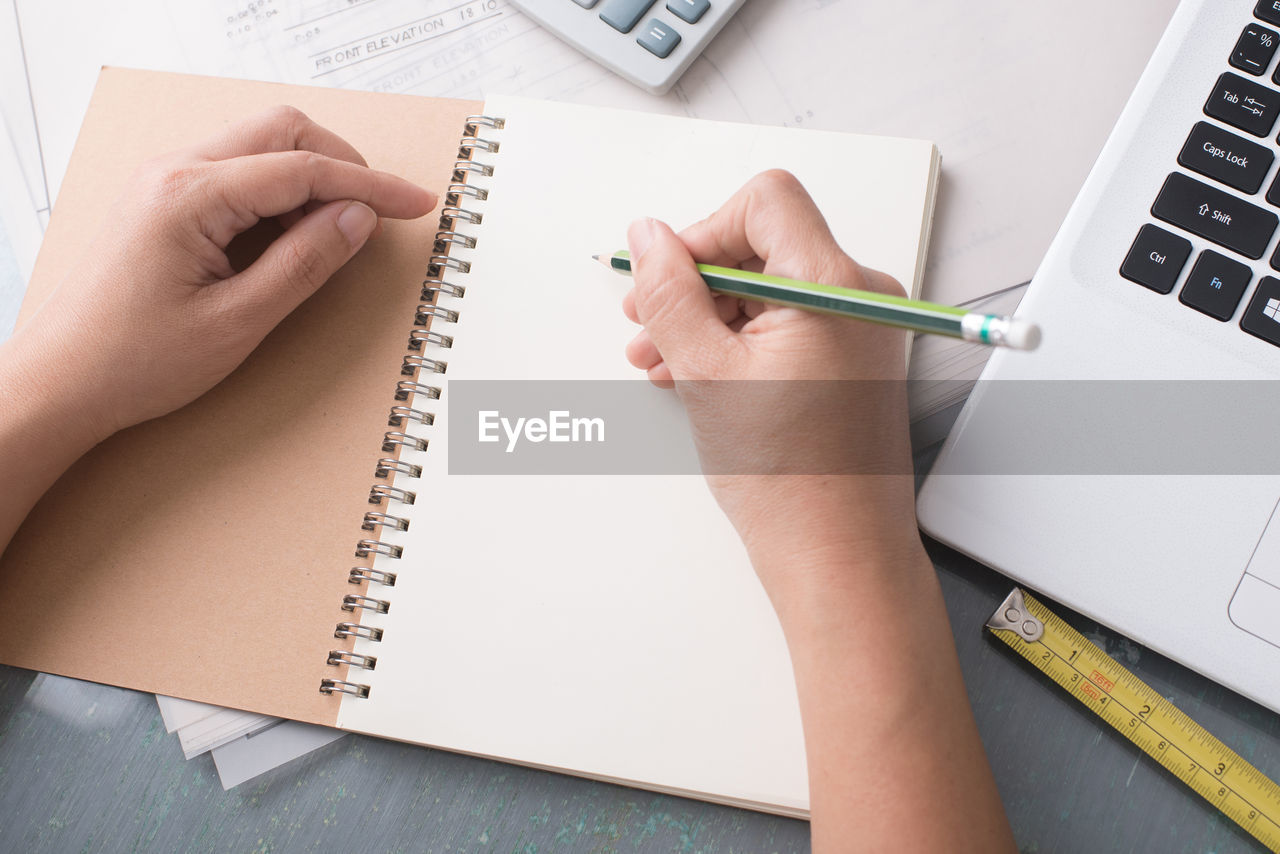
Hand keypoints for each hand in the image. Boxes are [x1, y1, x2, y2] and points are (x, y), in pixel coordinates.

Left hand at [18, 104, 435, 441]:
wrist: (61, 383)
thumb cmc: (135, 361)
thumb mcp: (238, 321)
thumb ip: (305, 262)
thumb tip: (357, 218)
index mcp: (190, 195)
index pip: (302, 168)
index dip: (370, 185)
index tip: (416, 204)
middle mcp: (173, 171)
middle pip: (282, 131)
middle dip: (343, 165)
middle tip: (382, 213)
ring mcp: (164, 181)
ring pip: (260, 146)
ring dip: (310, 179)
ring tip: (336, 236)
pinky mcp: (163, 200)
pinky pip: (236, 173)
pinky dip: (278, 194)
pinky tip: (292, 238)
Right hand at [622, 170, 918, 602]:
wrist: (838, 555)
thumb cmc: (792, 480)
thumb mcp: (706, 372)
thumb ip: (670, 292)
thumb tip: (648, 237)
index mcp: (835, 287)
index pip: (766, 202)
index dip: (704, 231)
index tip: (668, 273)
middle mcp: (861, 298)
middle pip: (763, 246)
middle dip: (696, 282)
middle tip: (647, 322)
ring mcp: (859, 330)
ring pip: (767, 290)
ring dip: (707, 316)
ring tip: (660, 361)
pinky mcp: (851, 360)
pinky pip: (785, 324)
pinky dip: (736, 341)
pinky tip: (694, 374)